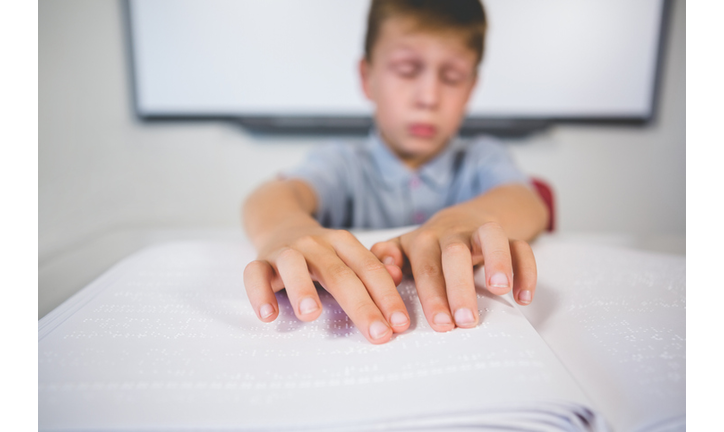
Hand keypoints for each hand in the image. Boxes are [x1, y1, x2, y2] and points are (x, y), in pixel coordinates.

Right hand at [243, 224, 410, 343]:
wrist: (280, 225)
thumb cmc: (321, 254)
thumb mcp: (348, 256)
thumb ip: (372, 269)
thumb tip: (398, 275)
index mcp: (343, 242)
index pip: (369, 269)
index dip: (387, 296)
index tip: (400, 324)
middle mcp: (315, 243)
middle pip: (339, 274)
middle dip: (361, 305)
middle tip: (378, 333)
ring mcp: (286, 251)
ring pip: (293, 266)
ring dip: (302, 289)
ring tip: (312, 315)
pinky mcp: (260, 261)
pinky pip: (255, 274)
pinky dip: (259, 293)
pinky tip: (268, 316)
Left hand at [370, 211, 536, 331]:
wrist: (462, 218)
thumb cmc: (429, 246)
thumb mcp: (403, 250)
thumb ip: (387, 258)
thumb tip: (384, 270)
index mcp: (424, 240)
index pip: (426, 267)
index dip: (432, 295)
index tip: (440, 324)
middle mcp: (452, 233)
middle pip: (455, 253)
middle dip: (459, 287)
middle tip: (465, 320)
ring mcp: (480, 232)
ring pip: (491, 237)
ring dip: (496, 261)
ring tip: (499, 291)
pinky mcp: (508, 236)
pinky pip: (520, 246)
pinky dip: (525, 269)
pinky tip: (523, 297)